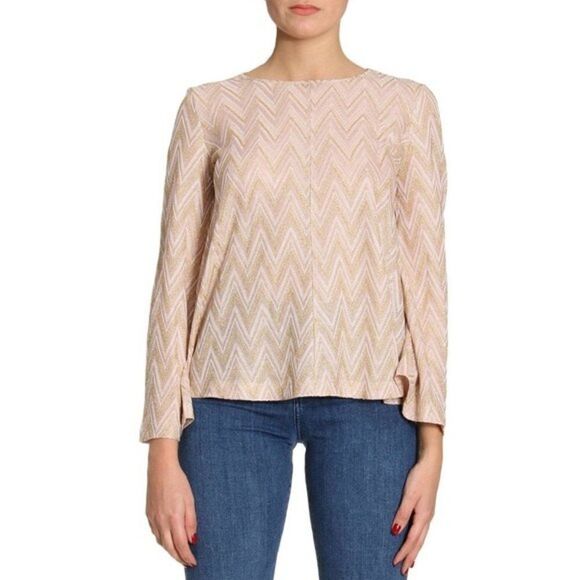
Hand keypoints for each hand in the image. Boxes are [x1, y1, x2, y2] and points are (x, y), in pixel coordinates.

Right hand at [145, 439, 197, 567]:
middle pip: (169, 547)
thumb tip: (192, 540)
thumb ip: (191, 522)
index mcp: (173, 517)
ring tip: (180, 553)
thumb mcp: (190, 500)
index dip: (186, 556)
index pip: (180, 544)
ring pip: (161, 542)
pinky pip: (156, 533)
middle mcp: (161, 521)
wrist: (161, 468)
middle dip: (178, 557)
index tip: (193, 562)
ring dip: (170, 550)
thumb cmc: (178, 481)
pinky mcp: (148, 514)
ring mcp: (153, 518)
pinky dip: (163, 540)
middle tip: (187, 562)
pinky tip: (168, 539)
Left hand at [391, 423, 442, 574]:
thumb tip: (395, 532)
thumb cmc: (420, 476)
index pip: (412, 540)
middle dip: (411, 557)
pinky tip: (415, 538)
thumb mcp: (409, 494)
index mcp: (424, 516)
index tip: (395, 564)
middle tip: (404, 571)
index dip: (404, 553)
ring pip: (421, 537)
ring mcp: (428, 512)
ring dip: (415, 550)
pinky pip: (422, 529)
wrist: (431, 462)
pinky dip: (418, 538)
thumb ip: (402, 513)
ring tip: (410, 562)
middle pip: (418, 542)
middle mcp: (428, 517)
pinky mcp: (427, 507)